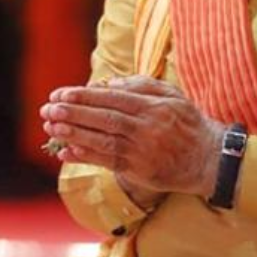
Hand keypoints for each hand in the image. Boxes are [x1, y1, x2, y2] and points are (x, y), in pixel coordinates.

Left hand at [40, 76, 223, 198]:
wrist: (209, 159)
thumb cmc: (187, 124)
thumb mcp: (171, 95)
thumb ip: (141, 86)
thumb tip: (109, 85)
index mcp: (153, 107)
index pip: (111, 99)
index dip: (84, 97)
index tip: (61, 94)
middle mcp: (147, 128)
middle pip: (104, 119)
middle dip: (73, 114)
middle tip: (47, 109)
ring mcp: (142, 151)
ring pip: (102, 141)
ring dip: (74, 135)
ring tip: (51, 128)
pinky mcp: (140, 171)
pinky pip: (108, 162)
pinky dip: (86, 157)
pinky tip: (66, 152)